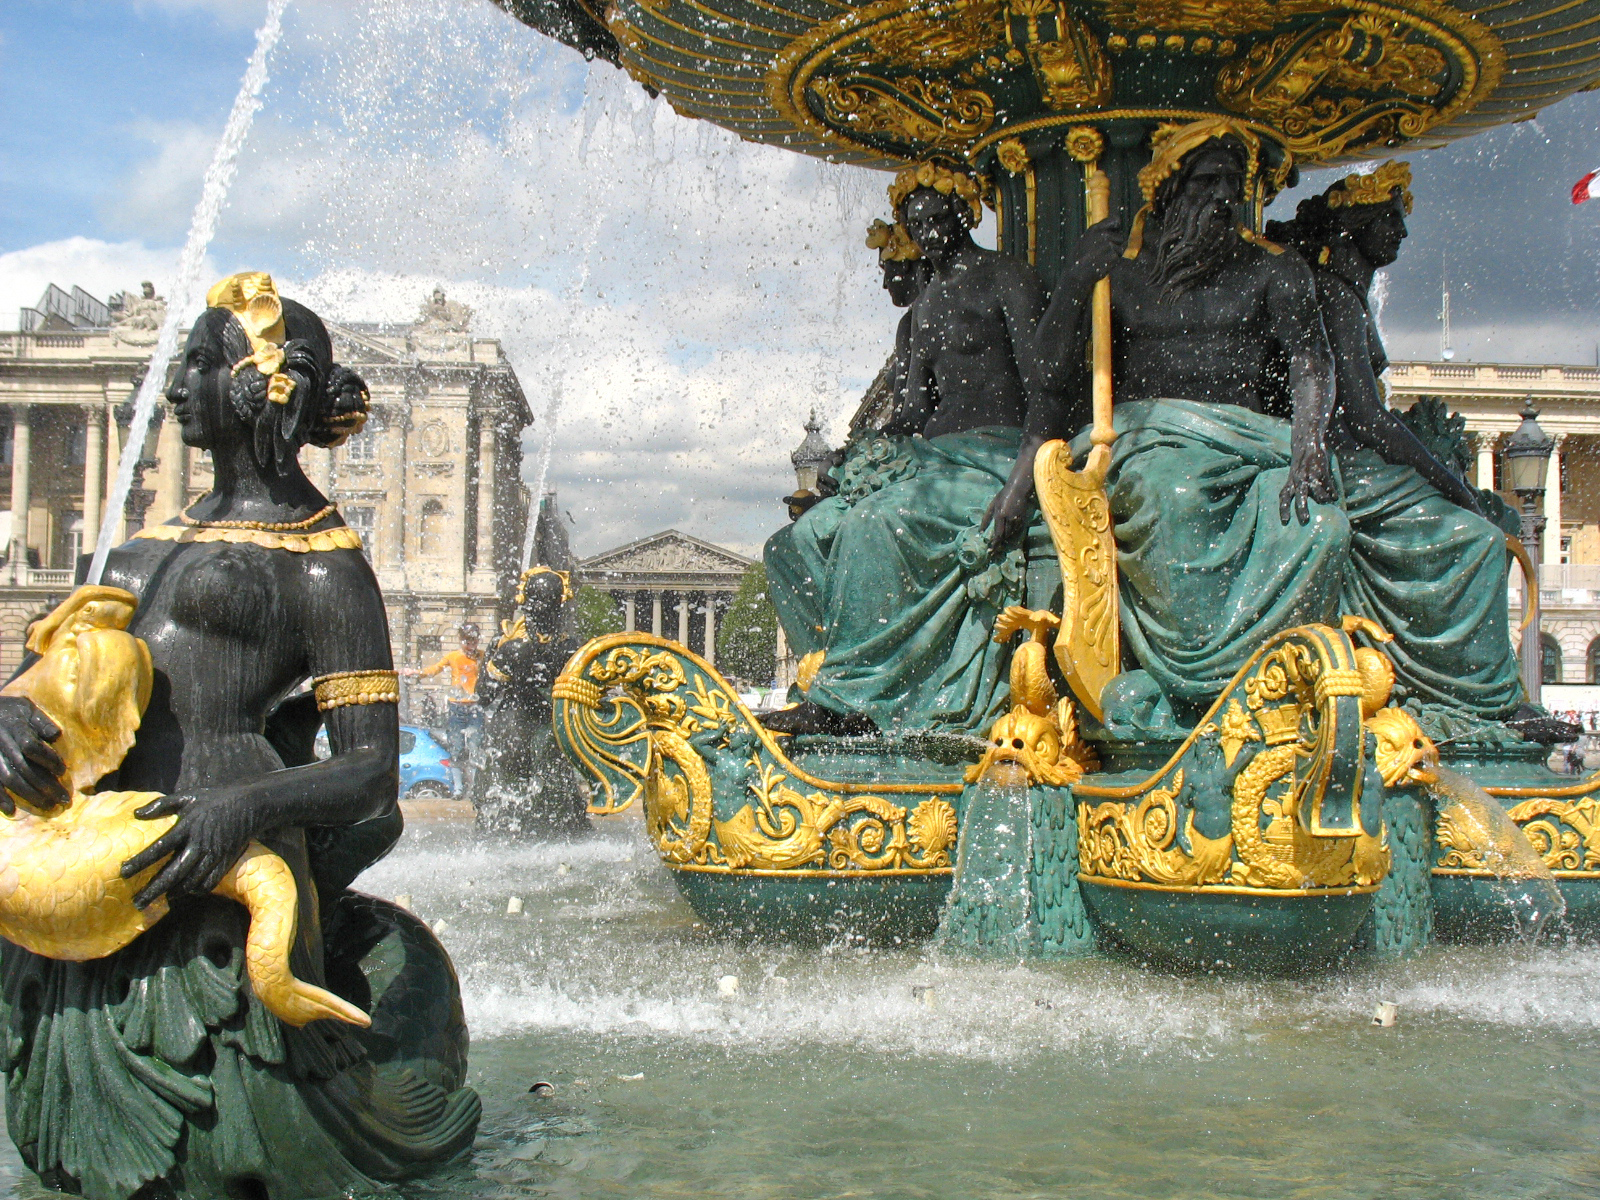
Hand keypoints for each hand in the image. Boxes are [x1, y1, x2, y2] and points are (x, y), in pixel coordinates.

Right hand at [0, 695, 65, 813]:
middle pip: (24, 768)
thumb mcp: (26, 708)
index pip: (32, 747)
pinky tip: (11, 811)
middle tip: (64, 799)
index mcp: (15, 727)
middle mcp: (2, 743)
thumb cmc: (8, 711)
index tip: (63, 771)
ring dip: (30, 795)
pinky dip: (0, 798)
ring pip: (10, 779)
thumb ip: (42, 721)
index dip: (48, 760)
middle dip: (46, 785)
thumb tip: (56, 736)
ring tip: (48, 806)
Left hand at [121, 789, 255, 908]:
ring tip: (160, 900)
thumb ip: (161, 805)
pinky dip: (196, 890)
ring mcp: (214, 854)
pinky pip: (209, 882)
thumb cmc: (215, 799)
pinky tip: (186, 891)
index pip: (159, 848)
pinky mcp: (225, 861)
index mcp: (188, 826)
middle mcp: (200, 843)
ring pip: (191, 881)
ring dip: (174, 892)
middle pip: (173, 872)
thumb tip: (136, 815)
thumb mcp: (188, 796)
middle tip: (137, 901)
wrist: (251, 804)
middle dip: (154, 889)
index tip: (124, 872)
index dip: (140, 861)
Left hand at [981, 477, 1033, 551]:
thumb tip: (980, 531)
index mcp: (1000, 515)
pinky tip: (1008, 531)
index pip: (998, 534)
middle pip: (1004, 536)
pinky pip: (1016, 529)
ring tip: (999, 543)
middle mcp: (1009, 519)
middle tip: (993, 551)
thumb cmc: (1003, 496)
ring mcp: (1017, 520)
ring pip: (1010, 534)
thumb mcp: (992, 505)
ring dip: (1005, 538)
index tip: (991, 551)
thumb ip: (986, 518)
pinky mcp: (1022, 519)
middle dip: (999, 544)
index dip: (994, 544)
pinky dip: (1011, 532)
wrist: (1018, 489)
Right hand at [1066, 216, 1123, 287]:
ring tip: (1101, 259)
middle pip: (1120, 237)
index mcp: (1094, 229)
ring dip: (1114, 255)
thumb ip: (1099, 232)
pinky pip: (1118, 257)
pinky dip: (1112, 263)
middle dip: (1115, 245)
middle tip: (1102, 254)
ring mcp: (1108, 245)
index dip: (1117, 226)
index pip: (1114, 220)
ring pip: (1120, 248)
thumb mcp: (1085, 240)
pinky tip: (1102, 265)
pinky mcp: (1112, 255)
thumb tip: (1116, 222)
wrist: (1076, 274)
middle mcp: (1102, 234)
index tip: (1116, 229)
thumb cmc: (1080, 259)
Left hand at [1279, 438, 1336, 524]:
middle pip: (1298, 495)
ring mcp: (1309, 474)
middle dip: (1301, 508)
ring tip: (1325, 504)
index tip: (1285, 521)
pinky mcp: (1320, 468)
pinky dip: (1330, 490)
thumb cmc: (1301, 466)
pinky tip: (1334, 498)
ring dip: (1320, 496)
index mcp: (1290, 482)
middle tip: (1305, 520)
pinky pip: (1326, 481)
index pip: (1284, 496)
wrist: (1307, 444)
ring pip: (1314, 487)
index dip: (1283, 509)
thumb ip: (1298, 491)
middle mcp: (1298, 479)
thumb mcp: (1295, 477)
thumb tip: (1305, 508)